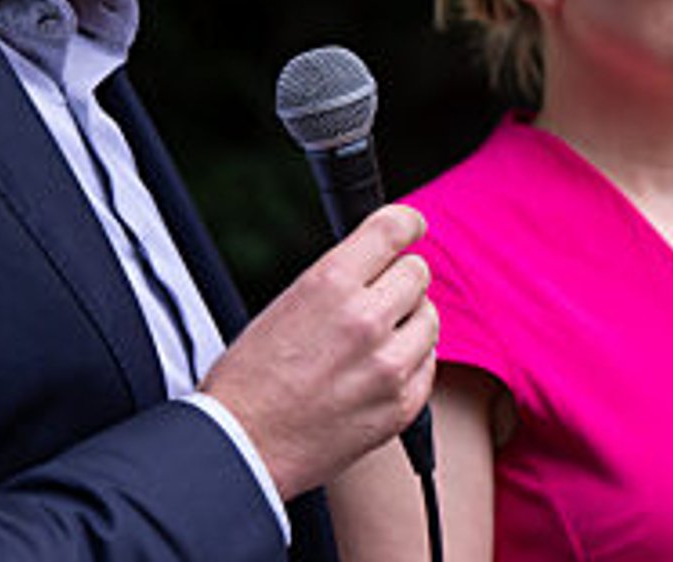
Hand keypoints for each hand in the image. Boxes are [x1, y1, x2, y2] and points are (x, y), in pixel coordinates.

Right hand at [202, 204, 437, 498]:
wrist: (243, 448)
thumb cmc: (251, 379)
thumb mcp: (286, 304)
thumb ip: (340, 280)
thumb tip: (381, 265)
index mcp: (331, 284)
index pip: (392, 230)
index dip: (407, 223)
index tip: (413, 227)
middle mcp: (366, 319)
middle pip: (418, 272)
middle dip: (399, 280)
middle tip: (376, 299)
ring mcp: (389, 366)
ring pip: (430, 318)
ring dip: (408, 323)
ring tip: (372, 342)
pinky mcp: (403, 405)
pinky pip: (429, 364)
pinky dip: (410, 363)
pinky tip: (376, 373)